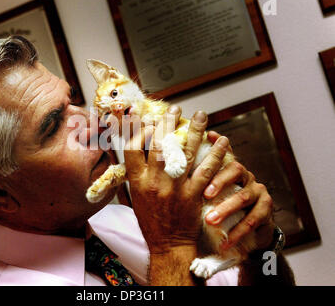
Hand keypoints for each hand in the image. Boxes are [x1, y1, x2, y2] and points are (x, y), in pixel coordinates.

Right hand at [124, 109, 229, 253]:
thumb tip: (134, 154)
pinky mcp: (194, 194)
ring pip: (185, 152)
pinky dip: (216, 153)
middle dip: (167, 122)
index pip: (132, 148)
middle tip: (176, 108)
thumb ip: (135, 176)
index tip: (145, 117)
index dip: (138, 129)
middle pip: (159, 144)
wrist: (169, 246)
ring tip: (201, 114)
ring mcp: (175, 187)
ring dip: (194, 130)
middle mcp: (155, 181)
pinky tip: (223, 141)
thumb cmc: (151, 223)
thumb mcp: (135, 199)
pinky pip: (207, 169)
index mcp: (137, 182)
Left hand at [204, 131, 274, 250]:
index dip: (213, 158)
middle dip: (219, 182)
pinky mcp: (266, 209)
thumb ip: (199, 178)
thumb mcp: (210, 194)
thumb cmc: (222, 208)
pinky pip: (253, 219)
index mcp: (230, 169)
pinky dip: (238, 231)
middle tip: (204, 195)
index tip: (201, 156)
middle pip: (236, 170)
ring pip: (244, 196)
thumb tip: (179, 160)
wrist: (248, 233)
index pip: (223, 156)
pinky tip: (226, 241)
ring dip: (226, 209)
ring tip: (210, 221)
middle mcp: (246, 176)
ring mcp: (258, 191)